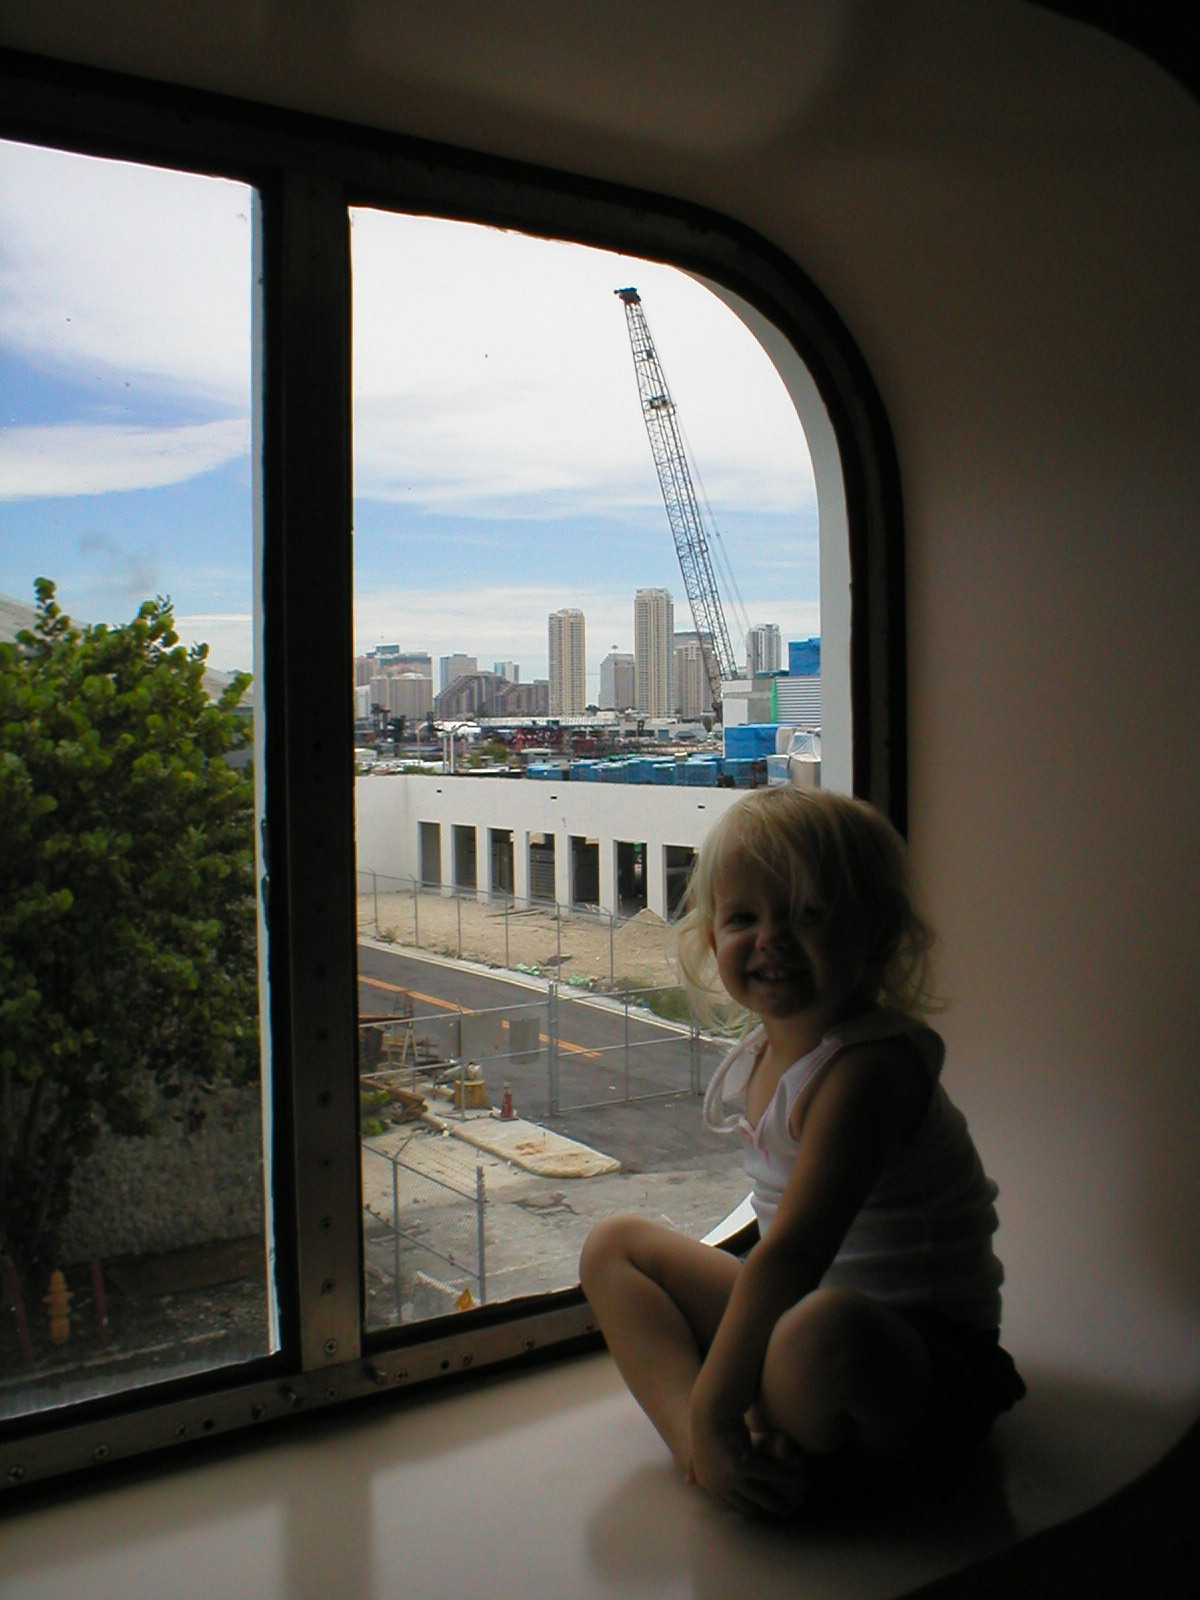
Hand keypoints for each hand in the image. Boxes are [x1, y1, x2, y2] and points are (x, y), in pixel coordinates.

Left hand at [686, 1410, 807, 1518]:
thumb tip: (688, 1483)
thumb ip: (694, 1467)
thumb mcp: (699, 1451)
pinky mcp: (741, 1466)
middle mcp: (717, 1485)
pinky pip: (769, 1475)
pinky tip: (798, 1477)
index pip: (734, 1503)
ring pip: (761, 1495)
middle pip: (748, 1505)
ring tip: (795, 1505)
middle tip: (785, 1514)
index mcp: (708, 1483)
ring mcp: (729, 1477)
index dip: (751, 1509)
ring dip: (779, 1501)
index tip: (766, 1514)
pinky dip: (785, 1476)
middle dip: (767, 1510)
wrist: (709, 1407)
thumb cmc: (706, 1423)